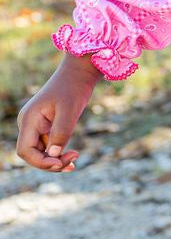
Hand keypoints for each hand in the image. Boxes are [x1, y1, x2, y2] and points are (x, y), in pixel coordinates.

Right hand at [16, 55, 101, 171]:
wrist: (77, 74)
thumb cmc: (73, 88)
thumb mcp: (70, 111)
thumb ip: (61, 133)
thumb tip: (54, 156)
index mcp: (29, 119)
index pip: (25, 150)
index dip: (41, 162)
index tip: (61, 162)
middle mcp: (28, 124)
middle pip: (32, 154)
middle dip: (50, 163)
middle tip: (73, 164)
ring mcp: (35, 126)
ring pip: (39, 152)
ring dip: (54, 161)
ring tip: (73, 164)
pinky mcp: (44, 127)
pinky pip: (47, 146)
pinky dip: (57, 154)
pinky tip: (71, 158)